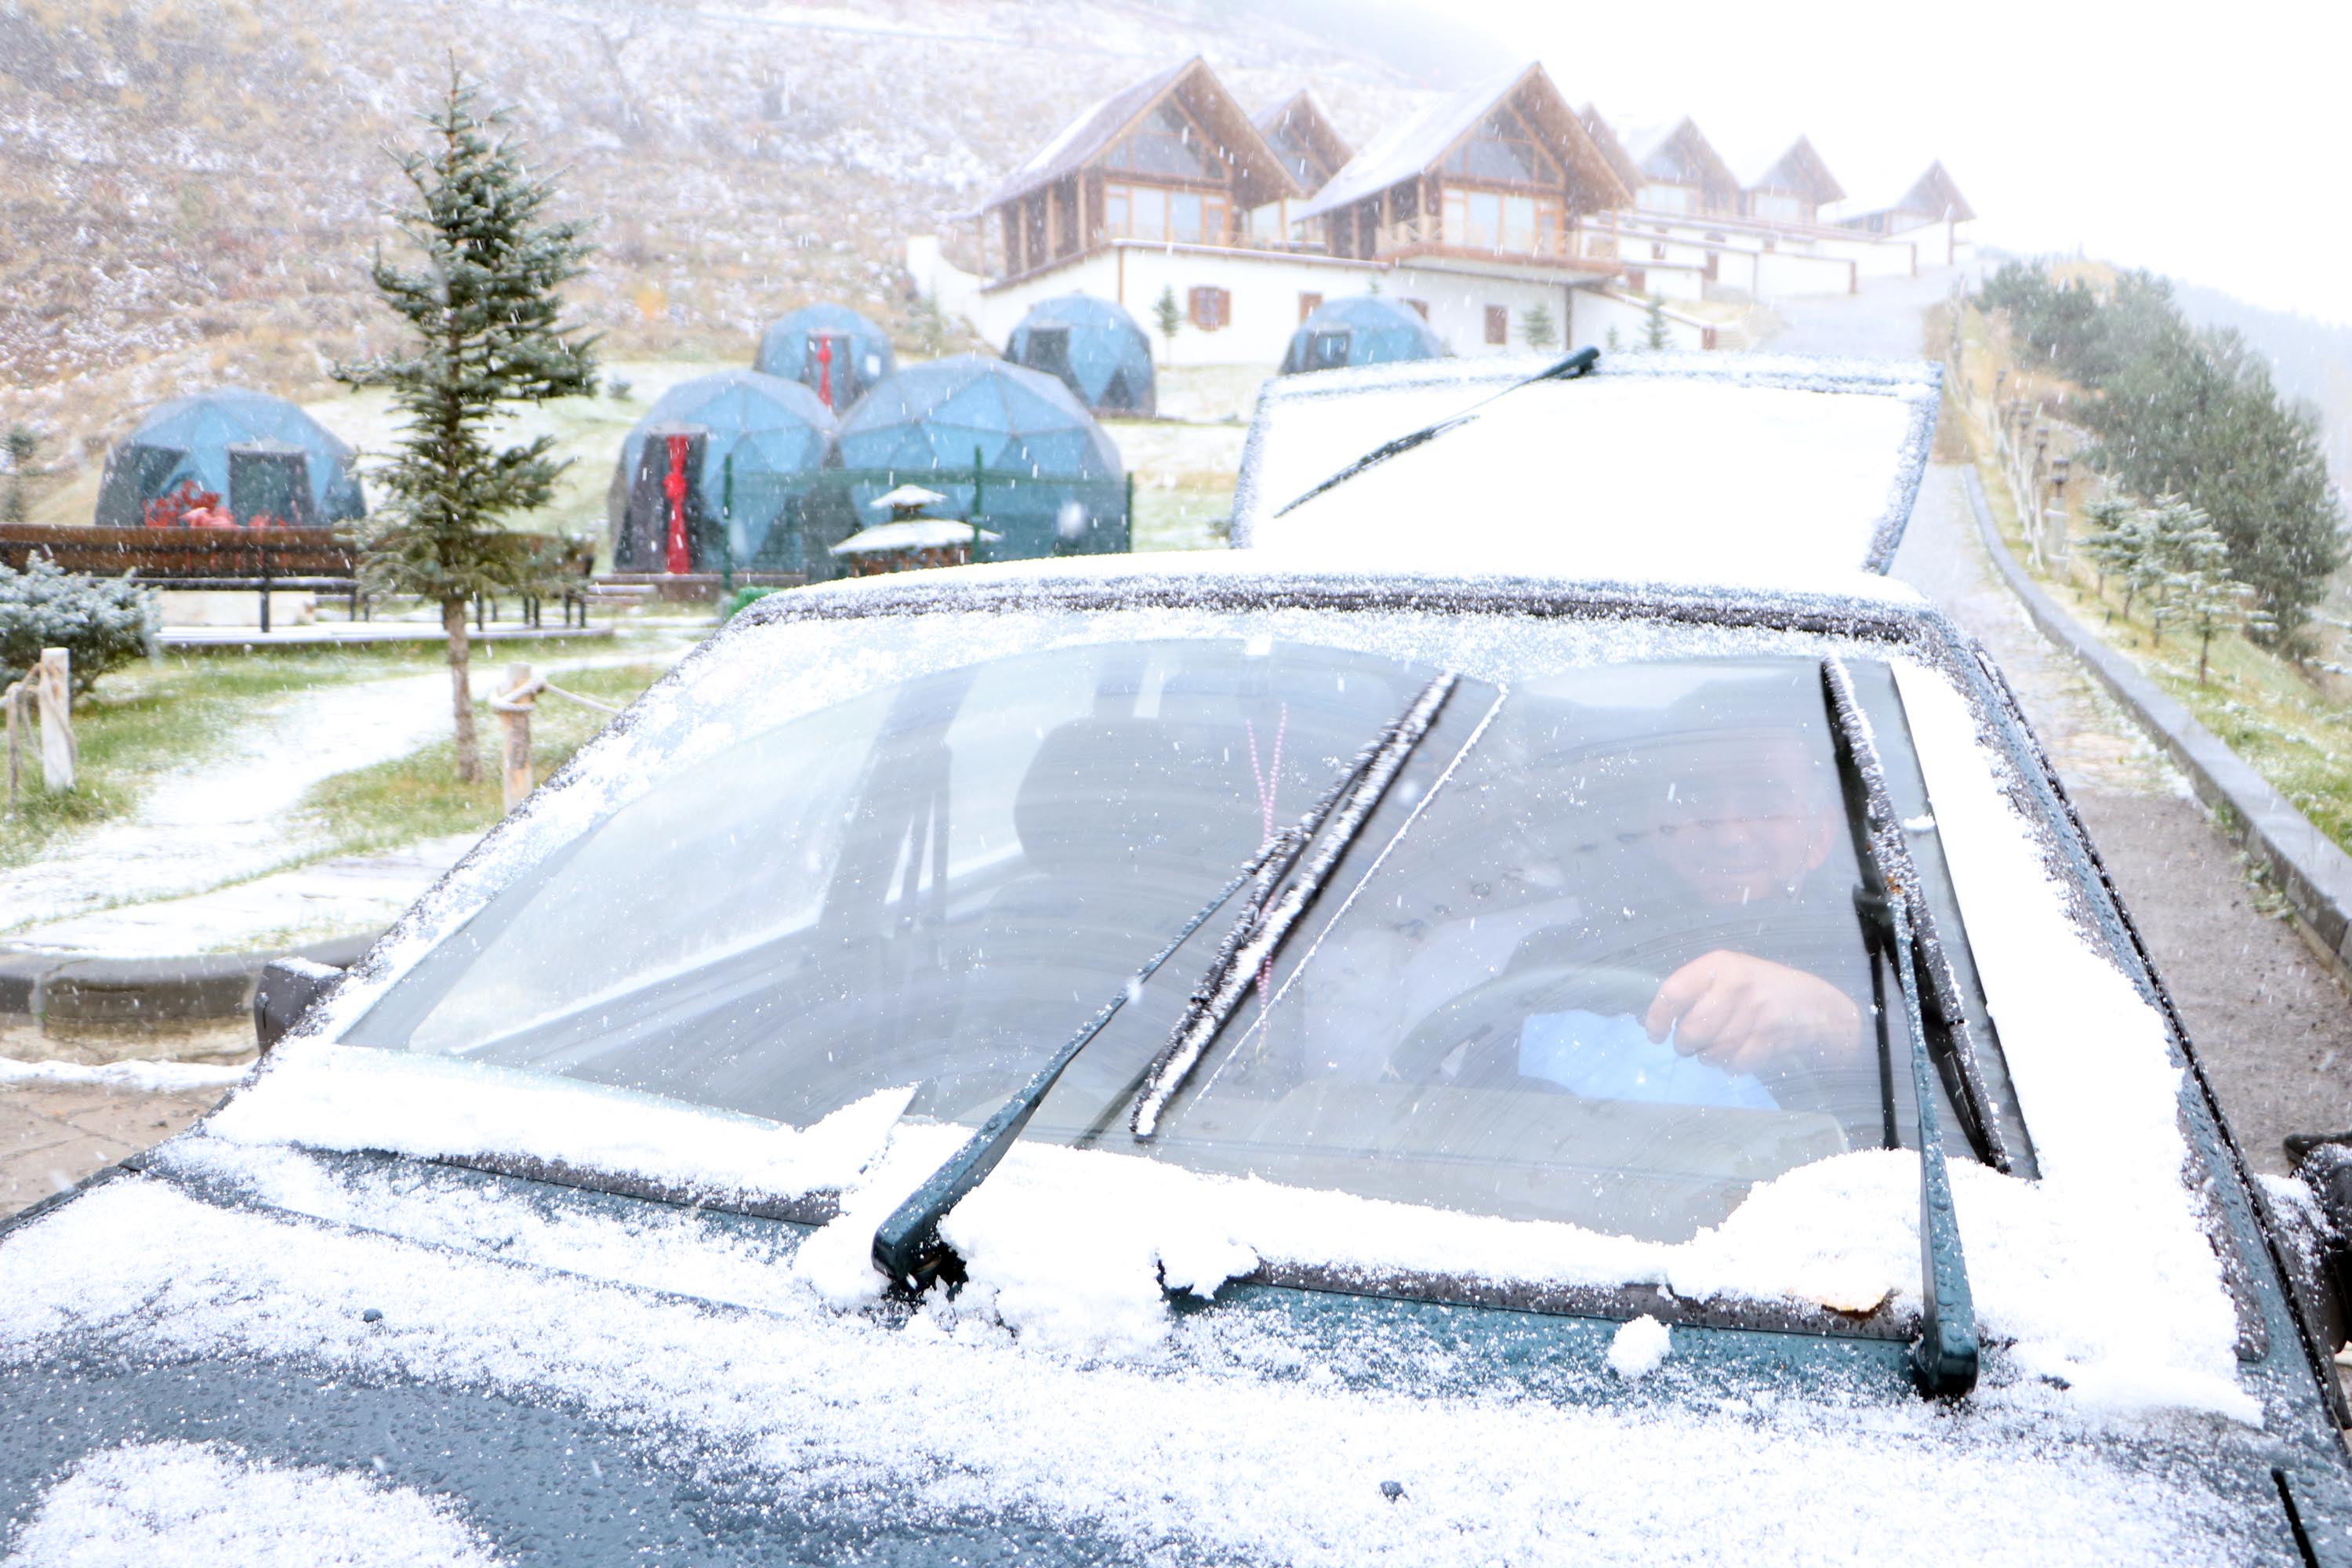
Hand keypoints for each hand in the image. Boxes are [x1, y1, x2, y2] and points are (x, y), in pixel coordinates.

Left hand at [1643, 950, 1862, 1075]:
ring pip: (1712, 1051)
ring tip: (1716, 1048)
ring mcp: (1756, 1012)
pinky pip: (1735, 1064)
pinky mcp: (1771, 1037)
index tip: (1655, 1035)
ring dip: (1708, 1057)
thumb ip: (1695, 990)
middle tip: (1688, 1044)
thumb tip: (1658, 1021)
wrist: (1812, 1002)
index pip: (1673, 993)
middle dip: (1685, 1044)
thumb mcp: (1728, 974)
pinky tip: (1738, 1053)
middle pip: (1691, 1030)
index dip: (1657, 1019)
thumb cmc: (1758, 988)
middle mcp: (1736, 985)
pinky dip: (1731, 1066)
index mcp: (1719, 965)